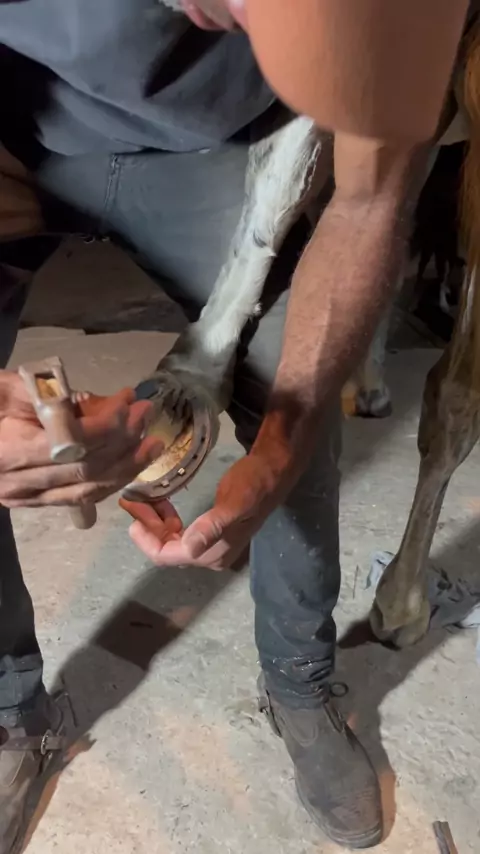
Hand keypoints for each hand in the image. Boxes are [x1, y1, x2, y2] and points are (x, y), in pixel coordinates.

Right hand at [0, 371, 162, 508]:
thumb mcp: (7, 388)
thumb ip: (48, 396)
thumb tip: (96, 402)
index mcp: (8, 450)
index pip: (72, 444)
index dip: (107, 424)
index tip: (128, 400)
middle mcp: (18, 482)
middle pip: (86, 470)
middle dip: (125, 442)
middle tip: (147, 414)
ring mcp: (26, 497)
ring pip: (87, 490)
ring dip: (126, 467)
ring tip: (152, 444)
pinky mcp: (33, 503)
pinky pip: (78, 498)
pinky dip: (109, 483)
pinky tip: (129, 465)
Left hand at [120, 451, 292, 569]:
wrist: (272, 473)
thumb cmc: (253, 484)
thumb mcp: (234, 502)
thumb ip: (213, 526)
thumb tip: (191, 548)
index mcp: (213, 553)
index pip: (168, 557)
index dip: (146, 541)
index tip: (132, 521)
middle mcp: (211, 556)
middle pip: (167, 552)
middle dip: (148, 530)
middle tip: (134, 504)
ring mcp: (211, 546)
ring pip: (172, 542)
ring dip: (156, 525)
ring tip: (143, 502)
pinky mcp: (212, 533)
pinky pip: (181, 534)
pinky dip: (167, 521)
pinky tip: (162, 504)